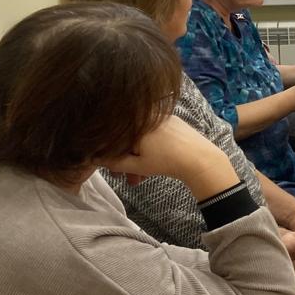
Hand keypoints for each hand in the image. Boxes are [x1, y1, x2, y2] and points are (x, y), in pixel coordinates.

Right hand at [102, 115, 233, 196]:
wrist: (201, 159)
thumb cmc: (167, 162)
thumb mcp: (136, 166)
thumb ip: (113, 162)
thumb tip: (93, 159)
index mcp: (136, 123)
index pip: (114, 138)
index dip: (109, 156)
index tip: (112, 169)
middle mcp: (147, 115)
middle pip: (128, 139)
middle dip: (125, 161)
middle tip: (126, 178)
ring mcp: (161, 116)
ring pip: (142, 139)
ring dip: (138, 159)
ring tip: (140, 178)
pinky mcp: (173, 121)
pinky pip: (154, 134)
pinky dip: (150, 148)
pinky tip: (153, 165)